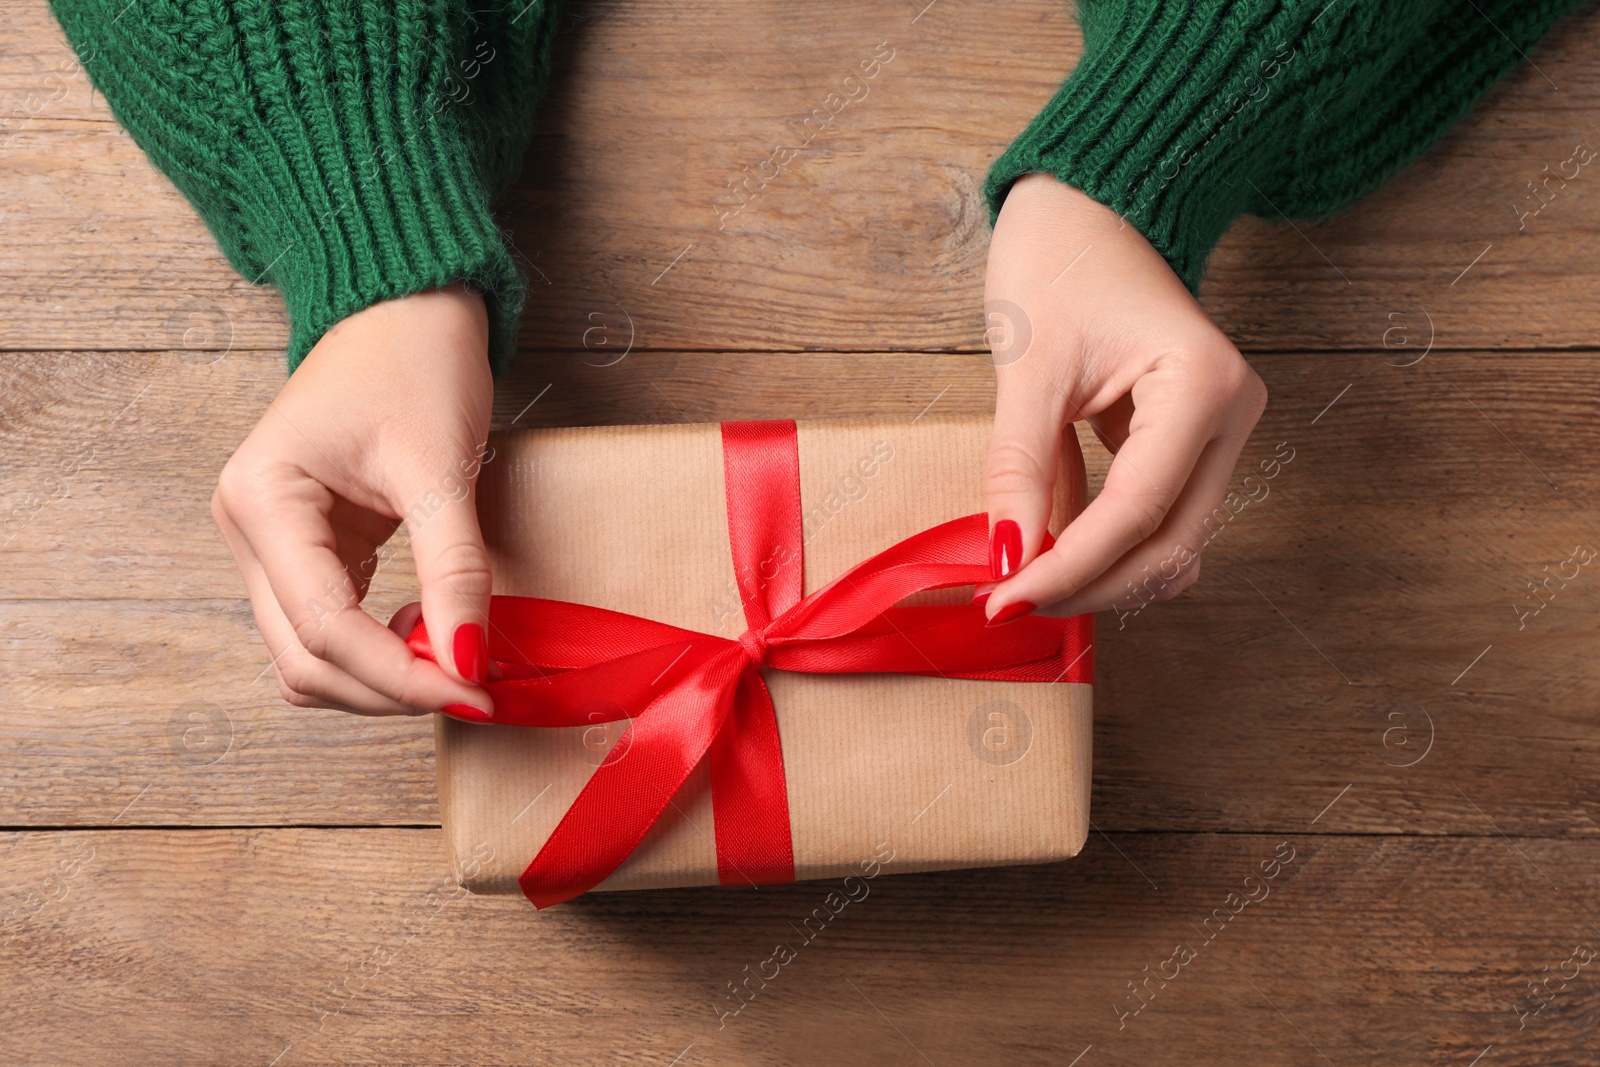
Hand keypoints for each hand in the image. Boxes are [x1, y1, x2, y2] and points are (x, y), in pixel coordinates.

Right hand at [212, 283, 497, 719]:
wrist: (406, 307)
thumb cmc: (415, 362)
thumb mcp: (440, 467)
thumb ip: (453, 570)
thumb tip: (467, 663)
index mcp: (263, 502)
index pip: (323, 630)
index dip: (400, 676)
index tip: (475, 691)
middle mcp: (248, 529)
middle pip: (305, 658)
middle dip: (388, 688)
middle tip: (474, 690)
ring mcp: (270, 545)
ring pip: (309, 657)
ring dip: (379, 679)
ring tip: (456, 663)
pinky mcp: (306, 550)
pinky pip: (329, 627)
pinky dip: (377, 651)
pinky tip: (430, 637)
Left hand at [978, 173, 1266, 623]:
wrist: (1086, 207)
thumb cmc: (1059, 260)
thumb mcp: (1028, 366)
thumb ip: (1018, 468)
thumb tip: (1008, 558)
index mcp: (1203, 384)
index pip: (1137, 511)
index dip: (1070, 567)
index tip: (1006, 599)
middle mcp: (1229, 416)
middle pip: (1169, 545)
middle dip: (1091, 585)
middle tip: (1012, 601)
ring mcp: (1218, 432)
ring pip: (1171, 544)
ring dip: (1103, 576)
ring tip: (1027, 582)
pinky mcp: (1191, 443)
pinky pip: (1156, 519)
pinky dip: (1107, 548)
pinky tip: (1052, 554)